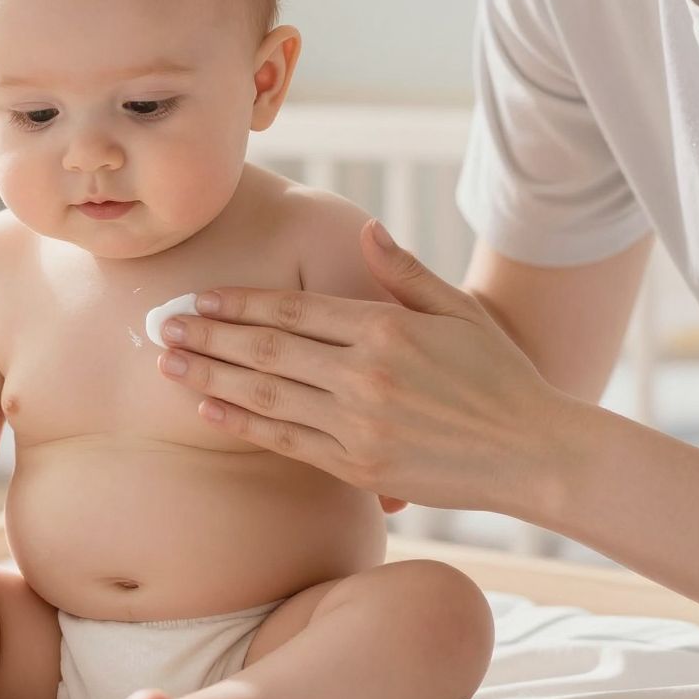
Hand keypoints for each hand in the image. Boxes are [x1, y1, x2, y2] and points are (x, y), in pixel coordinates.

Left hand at [157, 221, 565, 514]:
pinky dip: (244, 423)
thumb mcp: (459, 312)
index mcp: (386, 328)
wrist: (534, 453)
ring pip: (266, 396)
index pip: (293, 309)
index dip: (239, 301)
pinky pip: (288, 441)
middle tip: (165, 324)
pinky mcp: (360, 467)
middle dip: (209, 335)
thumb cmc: (500, 376)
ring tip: (170, 362)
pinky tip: (210, 407)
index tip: (200, 296)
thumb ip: (405, 272)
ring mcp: (360, 425)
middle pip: (267, 349)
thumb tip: (365, 230)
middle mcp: (365, 376)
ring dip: (211, 376)